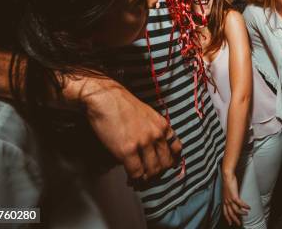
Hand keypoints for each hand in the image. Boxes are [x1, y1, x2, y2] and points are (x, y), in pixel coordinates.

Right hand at [63, 74, 181, 180]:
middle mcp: (156, 135)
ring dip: (146, 180)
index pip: (176, 149)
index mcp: (162, 125)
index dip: (171, 162)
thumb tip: (153, 148)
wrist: (105, 98)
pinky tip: (130, 180)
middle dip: (157, 174)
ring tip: (139, 182)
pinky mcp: (128, 151)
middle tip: (148, 178)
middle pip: (165, 164)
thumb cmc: (122, 105)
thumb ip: (154, 129)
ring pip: (152, 171)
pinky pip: (136, 173)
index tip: (165, 168)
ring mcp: (143, 143)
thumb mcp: (147, 114)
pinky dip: (134, 180)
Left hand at [221, 169, 249, 225]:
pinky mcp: (234, 196)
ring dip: (241, 213)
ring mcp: (230, 199)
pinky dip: (244, 206)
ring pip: (235, 210)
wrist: (227, 176)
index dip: (227, 218)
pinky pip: (240, 204)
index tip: (230, 223)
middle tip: (238, 224)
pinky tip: (248, 207)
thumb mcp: (227, 191)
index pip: (225, 212)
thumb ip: (229, 196)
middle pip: (230, 213)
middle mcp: (226, 201)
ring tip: (246, 214)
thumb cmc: (227, 182)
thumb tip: (233, 198)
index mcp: (224, 200)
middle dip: (234, 219)